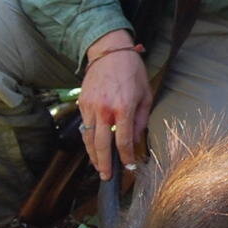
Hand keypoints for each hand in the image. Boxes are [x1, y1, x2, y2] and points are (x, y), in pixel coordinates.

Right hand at [79, 31, 152, 178]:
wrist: (109, 51)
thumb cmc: (131, 71)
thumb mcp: (145, 93)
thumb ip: (142, 118)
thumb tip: (137, 138)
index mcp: (123, 108)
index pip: (123, 141)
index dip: (126, 157)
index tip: (129, 166)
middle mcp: (104, 110)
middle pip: (101, 145)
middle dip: (104, 164)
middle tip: (107, 177)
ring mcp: (90, 107)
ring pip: (88, 139)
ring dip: (92, 156)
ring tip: (98, 167)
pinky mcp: (82, 103)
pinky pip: (84, 127)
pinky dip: (87, 140)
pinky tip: (93, 148)